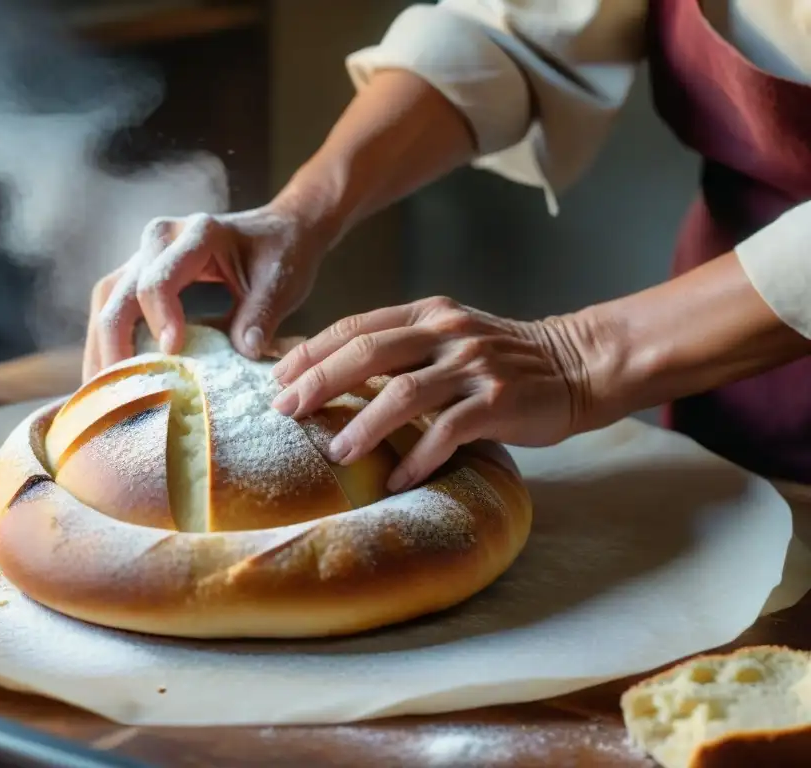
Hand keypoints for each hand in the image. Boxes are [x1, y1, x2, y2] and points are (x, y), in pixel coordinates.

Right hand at [83, 202, 327, 380]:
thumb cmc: (280, 254)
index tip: (171, 353)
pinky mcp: (139, 273)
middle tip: (118, 393)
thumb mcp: (281, 282)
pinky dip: (106, 342)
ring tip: (101, 395)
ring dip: (99, 347)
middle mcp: (160, 238)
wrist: (278, 231)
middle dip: (114, 344)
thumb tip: (245, 352)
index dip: (159, 318)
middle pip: (119, 292)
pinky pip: (112, 305)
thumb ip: (262, 314)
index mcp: (198, 233)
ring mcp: (144, 254)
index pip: (159, 279)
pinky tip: (108, 380)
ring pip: (105, 299)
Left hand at [270, 297, 597, 492]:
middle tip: (285, 412)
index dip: (312, 351)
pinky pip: (447, 432)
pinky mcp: (497, 400)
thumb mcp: (448, 337)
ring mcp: (473, 365)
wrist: (576, 364)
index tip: (278, 378)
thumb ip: (401, 348)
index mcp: (428, 313)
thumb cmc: (500, 359)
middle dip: (319, 382)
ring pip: (403, 393)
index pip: (357, 327)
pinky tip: (396, 480)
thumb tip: (333, 374)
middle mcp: (446, 332)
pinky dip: (417, 457)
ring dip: (363, 426)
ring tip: (335, 453)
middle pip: (368, 353)